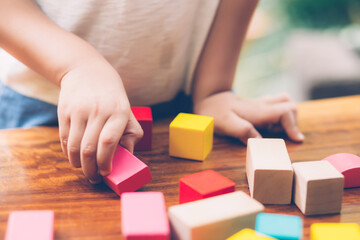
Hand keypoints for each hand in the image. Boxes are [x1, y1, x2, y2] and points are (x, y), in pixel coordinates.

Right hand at [58, 59, 142, 183]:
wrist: (87, 71)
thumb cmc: (112, 97)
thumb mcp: (127, 110)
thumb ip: (131, 133)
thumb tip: (128, 157)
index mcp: (119, 112)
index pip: (109, 142)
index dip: (106, 161)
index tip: (106, 172)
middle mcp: (98, 111)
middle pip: (89, 148)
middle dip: (91, 169)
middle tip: (94, 178)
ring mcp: (79, 111)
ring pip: (74, 147)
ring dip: (78, 164)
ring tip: (85, 169)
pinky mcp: (64, 112)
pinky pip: (64, 140)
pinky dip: (69, 154)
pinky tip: (75, 158)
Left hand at [193, 91, 303, 143]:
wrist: (208, 99)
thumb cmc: (215, 113)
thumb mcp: (225, 124)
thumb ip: (243, 130)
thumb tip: (260, 141)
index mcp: (258, 111)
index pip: (286, 112)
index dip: (293, 126)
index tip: (295, 140)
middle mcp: (263, 106)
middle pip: (290, 105)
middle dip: (292, 122)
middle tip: (280, 135)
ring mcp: (261, 105)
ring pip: (285, 104)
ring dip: (286, 118)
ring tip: (274, 131)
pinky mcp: (258, 107)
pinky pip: (276, 107)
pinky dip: (279, 116)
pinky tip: (267, 127)